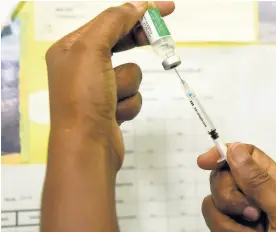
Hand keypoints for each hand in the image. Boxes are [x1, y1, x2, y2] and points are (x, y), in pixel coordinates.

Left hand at [45, 2, 173, 168]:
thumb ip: (114, 22)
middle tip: (159, 40)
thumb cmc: (83, 98)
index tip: (165, 9)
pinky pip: (133, 94)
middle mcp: (83, 65)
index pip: (110, 20)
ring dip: (127, 85)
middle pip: (121, 43)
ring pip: (131, 73)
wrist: (87, 147)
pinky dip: (128, 103)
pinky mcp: (111, 106)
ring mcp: (98, 88)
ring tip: (111, 98)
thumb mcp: (92, 50)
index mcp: (72, 47)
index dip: (138, 12)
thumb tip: (137, 5)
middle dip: (136, 47)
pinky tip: (114, 114)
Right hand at [197, 143, 275, 231]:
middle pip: (224, 178)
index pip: (246, 155)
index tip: (204, 162)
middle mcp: (258, 196)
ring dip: (228, 220)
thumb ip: (260, 182)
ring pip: (215, 203)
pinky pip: (215, 224)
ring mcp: (245, 217)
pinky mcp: (234, 231)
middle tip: (253, 213)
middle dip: (229, 195)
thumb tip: (235, 149)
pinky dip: (226, 231)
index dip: (224, 153)